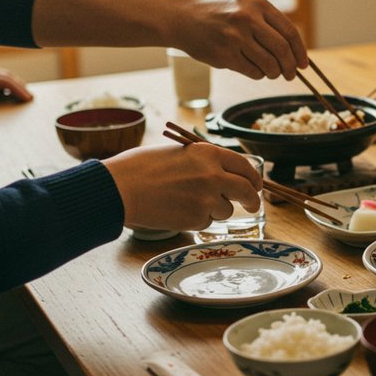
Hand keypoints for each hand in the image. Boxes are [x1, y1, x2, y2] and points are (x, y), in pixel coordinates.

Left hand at [0, 65, 33, 102]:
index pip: (2, 80)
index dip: (17, 89)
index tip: (27, 98)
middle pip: (4, 75)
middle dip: (19, 85)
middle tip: (30, 96)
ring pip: (0, 75)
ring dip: (13, 83)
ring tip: (22, 93)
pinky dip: (4, 83)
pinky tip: (6, 92)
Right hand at [103, 143, 263, 230]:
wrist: (120, 188)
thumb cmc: (142, 168)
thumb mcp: (180, 154)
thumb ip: (204, 163)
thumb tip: (224, 174)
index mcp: (209, 153)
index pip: (245, 166)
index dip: (254, 178)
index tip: (256, 186)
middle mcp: (214, 175)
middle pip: (247, 191)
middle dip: (252, 200)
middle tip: (252, 205)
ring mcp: (207, 199)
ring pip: (226, 210)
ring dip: (214, 210)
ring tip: (186, 201)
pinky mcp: (196, 219)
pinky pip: (206, 222)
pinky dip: (197, 219)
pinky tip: (176, 210)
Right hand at [172, 0, 306, 80]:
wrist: (182, 17)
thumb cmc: (218, 14)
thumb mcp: (244, 8)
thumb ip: (268, 26)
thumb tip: (295, 54)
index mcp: (257, 4)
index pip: (290, 32)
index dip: (300, 51)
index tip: (304, 64)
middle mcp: (248, 19)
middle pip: (282, 50)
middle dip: (290, 67)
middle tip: (290, 75)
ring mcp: (235, 37)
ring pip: (269, 64)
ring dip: (273, 73)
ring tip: (270, 72)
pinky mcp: (224, 55)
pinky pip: (252, 72)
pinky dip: (257, 75)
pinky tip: (252, 69)